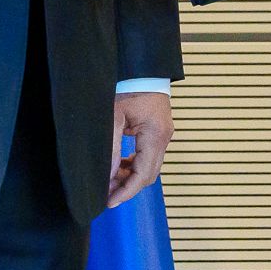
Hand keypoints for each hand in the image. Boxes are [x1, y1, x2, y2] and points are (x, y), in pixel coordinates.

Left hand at [107, 91, 173, 206]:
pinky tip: (120, 165)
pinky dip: (135, 165)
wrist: (140, 67)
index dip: (126, 191)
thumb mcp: (114, 116)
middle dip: (128, 187)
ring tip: (109, 180)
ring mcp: (163, 134)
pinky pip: (148, 155)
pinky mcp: (158, 131)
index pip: (143, 174)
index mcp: (155, 135)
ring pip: (149, 166)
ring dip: (130, 176)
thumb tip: (109, 176)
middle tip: (106, 194)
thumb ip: (112, 148)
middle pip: (149, 174)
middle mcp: (163, 137)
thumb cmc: (127, 85)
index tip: (110, 202)